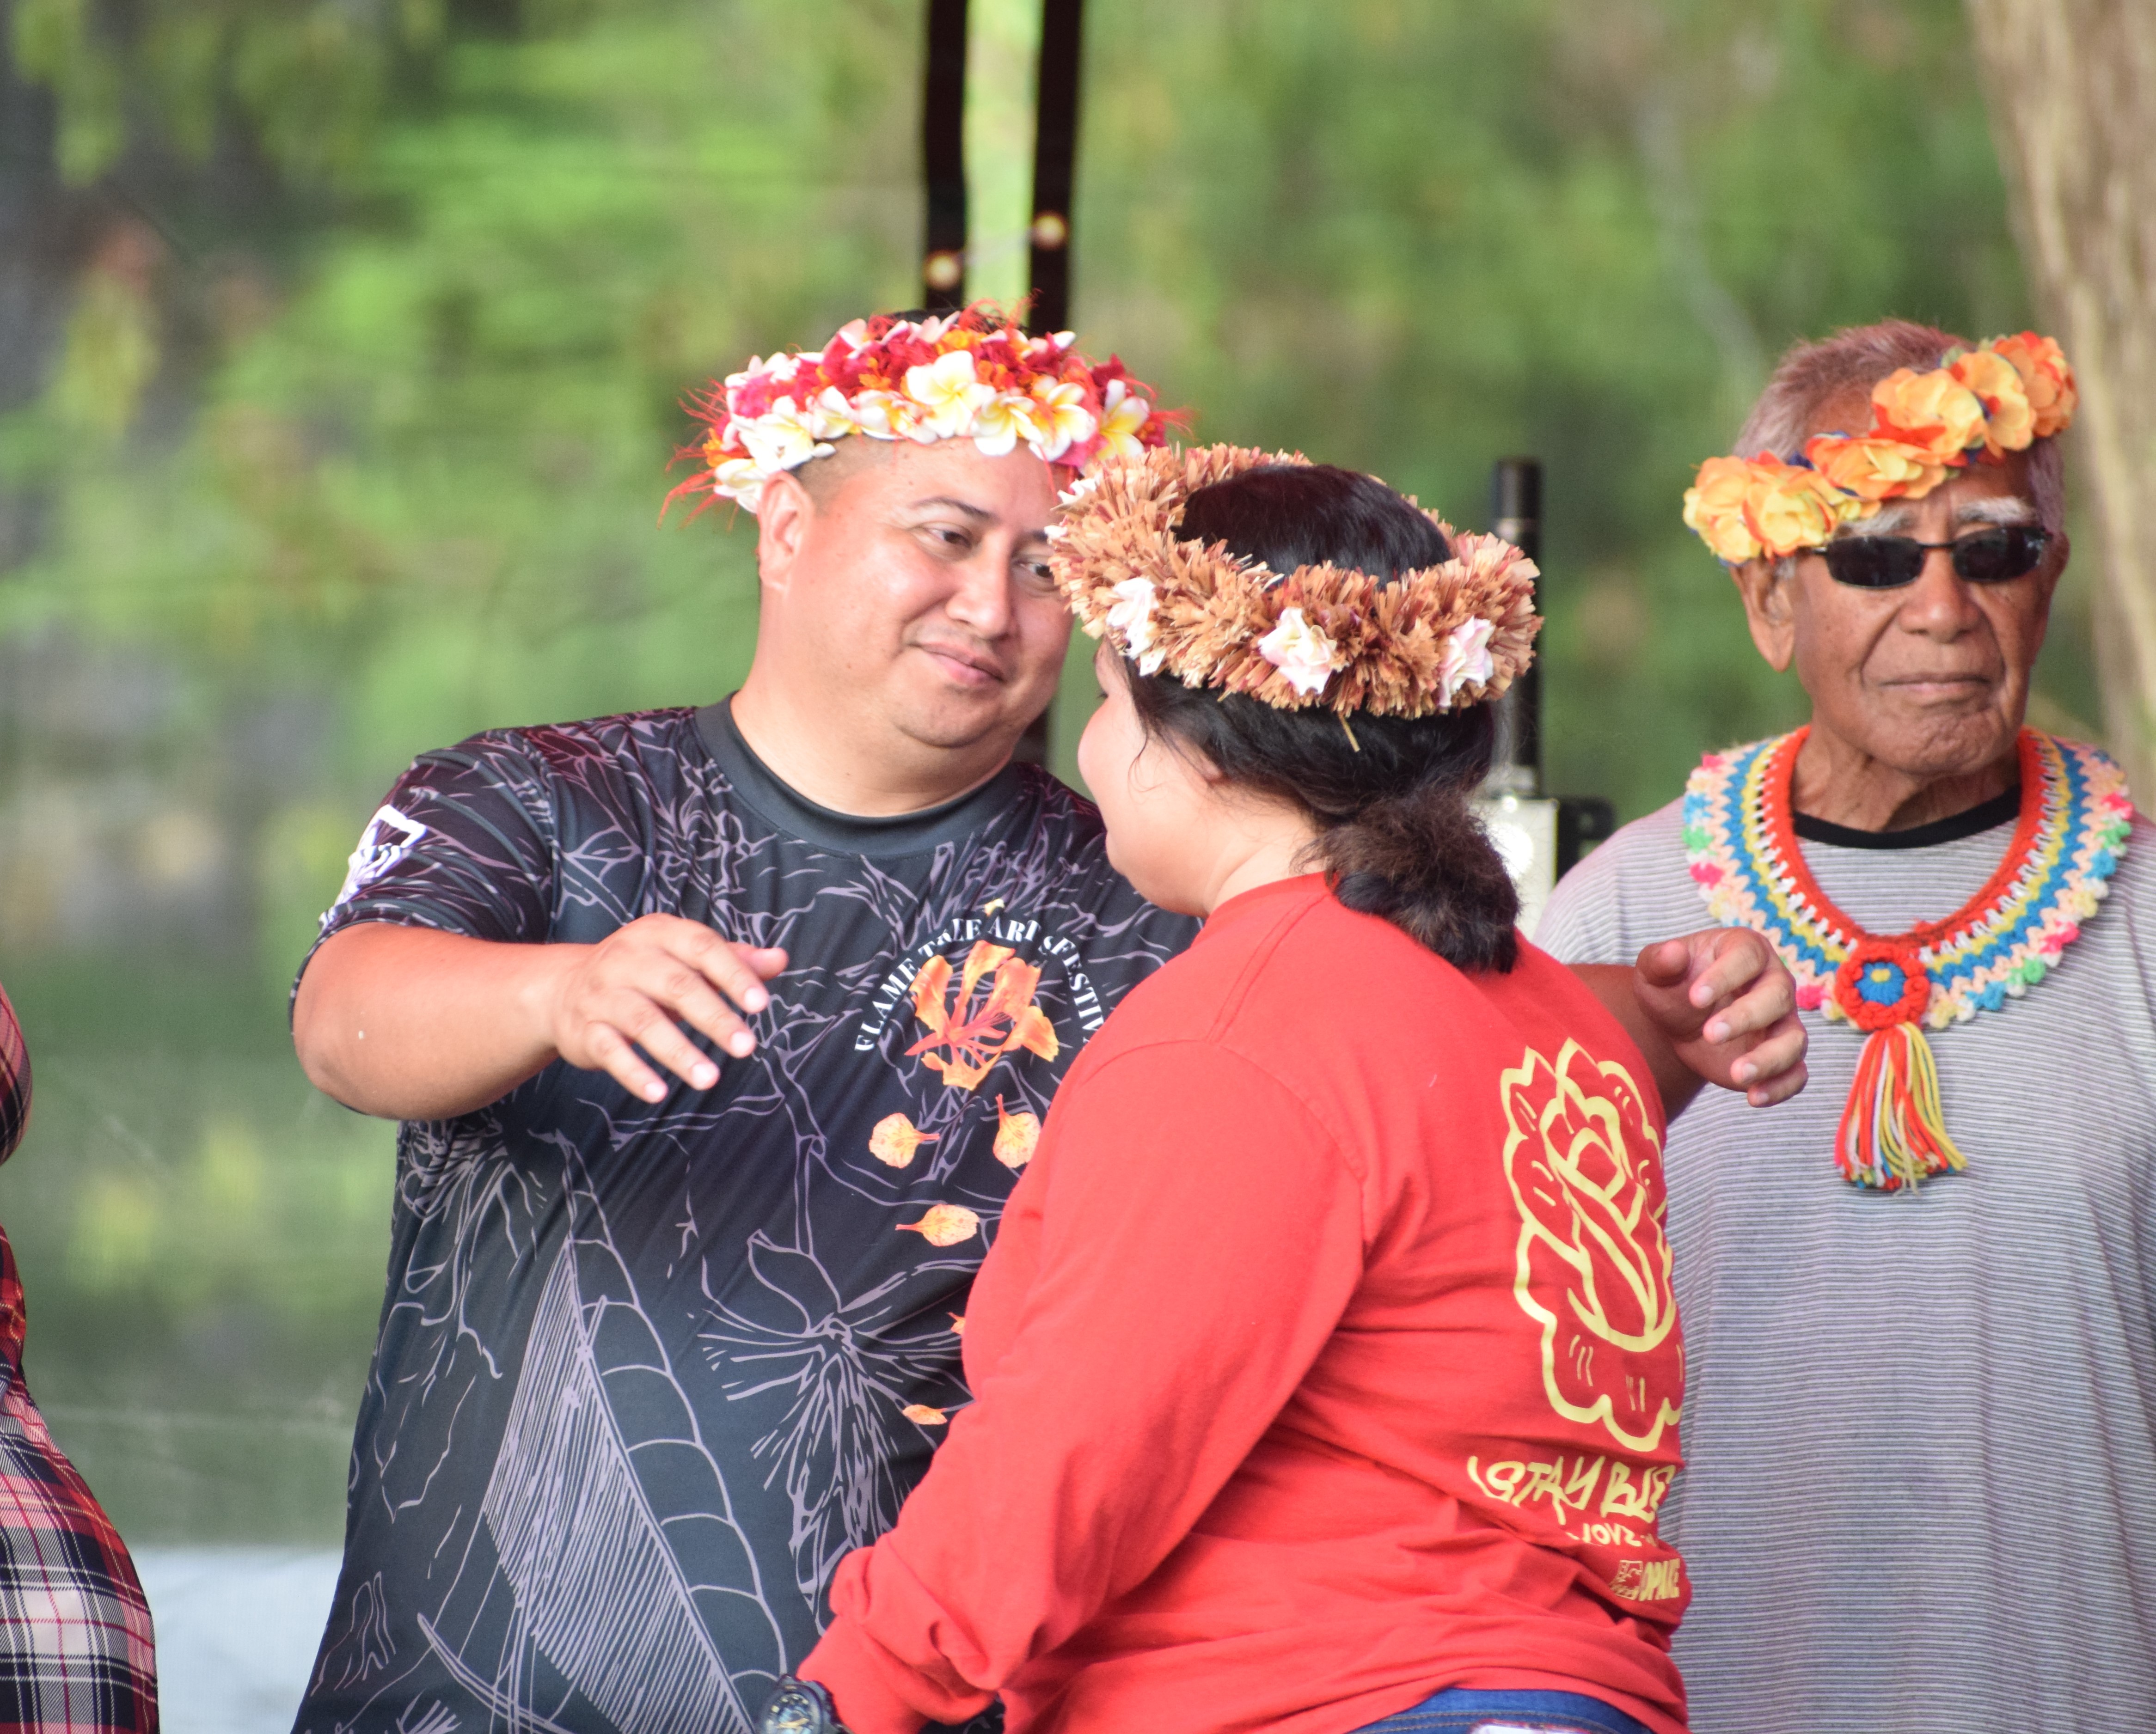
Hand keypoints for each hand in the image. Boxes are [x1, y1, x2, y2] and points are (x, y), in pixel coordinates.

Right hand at [536, 915, 787, 1103]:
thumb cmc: (644, 972)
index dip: (733, 974)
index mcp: (659, 933)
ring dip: (678, 1051)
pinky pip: (609, 1051)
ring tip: (710, 1078)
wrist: (564, 987)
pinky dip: (634, 1073)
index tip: (760, 1004)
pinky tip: (659, 1094)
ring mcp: (603, 994)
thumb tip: (780, 959)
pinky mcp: (585, 1029)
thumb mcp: (684, 957)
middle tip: (747, 1047)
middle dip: (714, 1017)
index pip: (703, 948)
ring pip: (643, 1021)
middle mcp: (628, 958)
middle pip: (677, 985)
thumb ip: (732, 959)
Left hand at [1632, 928, 1807, 1107]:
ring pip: (1793, 1039)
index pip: (1746, 957)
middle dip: (1746, 1016)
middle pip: (1777, 996)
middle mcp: (1774, 982)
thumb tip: (1672, 952)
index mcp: (1746, 951)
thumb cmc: (1672, 986)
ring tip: (1738, 1074)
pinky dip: (1781, 1087)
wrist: (1680, 1020)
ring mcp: (1782, 1021)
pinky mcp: (1781, 1056)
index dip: (1724, 976)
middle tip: (1710, 1033)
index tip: (1695, 998)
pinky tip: (1753, 1097)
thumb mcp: (1655, 972)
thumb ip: (1660, 961)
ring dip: (1769, 1058)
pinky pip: (1796, 1073)